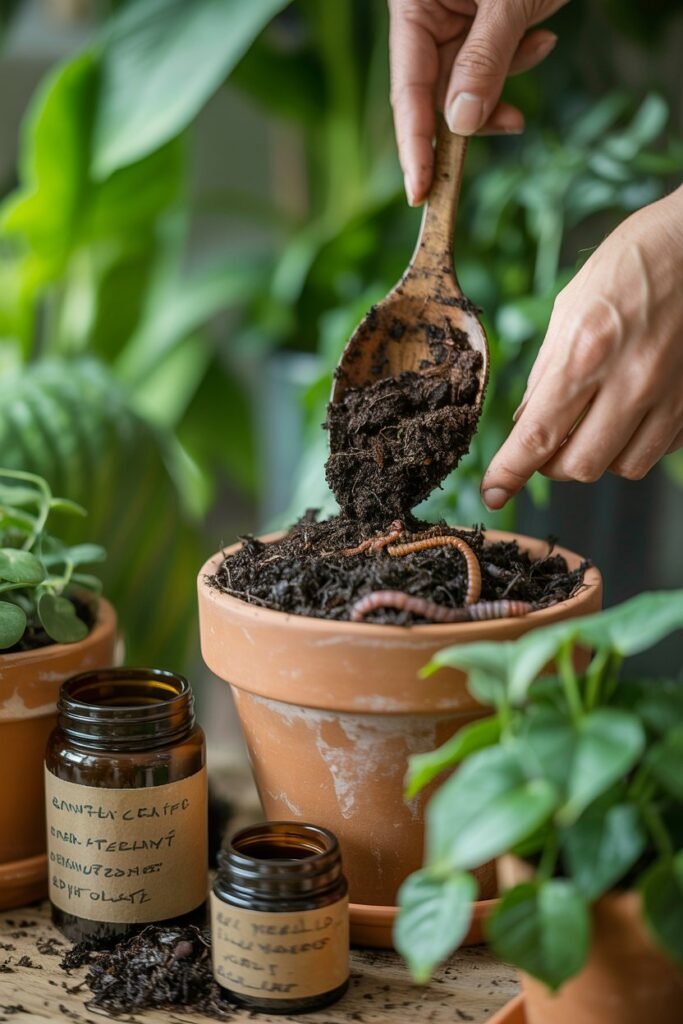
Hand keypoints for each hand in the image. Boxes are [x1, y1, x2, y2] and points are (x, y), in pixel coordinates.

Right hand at [388, 0, 564, 204]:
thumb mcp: (508, 1)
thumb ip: (484, 60)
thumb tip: (460, 124)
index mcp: (413, 7)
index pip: (408, 90)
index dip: (415, 145)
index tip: (420, 191)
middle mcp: (426, 18)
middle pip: (436, 92)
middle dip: (473, 113)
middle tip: (502, 131)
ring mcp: (452, 23)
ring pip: (468, 83)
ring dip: (504, 84)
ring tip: (536, 49)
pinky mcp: (480, 25)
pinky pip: (490, 64)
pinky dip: (517, 63)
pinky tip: (541, 41)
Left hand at [481, 188, 682, 509]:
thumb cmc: (634, 261)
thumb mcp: (571, 305)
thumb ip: (548, 371)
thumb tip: (525, 421)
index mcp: (587, 352)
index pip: (538, 435)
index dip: (510, 473)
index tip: (493, 493)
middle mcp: (631, 381)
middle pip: (580, 466)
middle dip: (554, 464)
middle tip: (548, 444)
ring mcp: (671, 394)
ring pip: (623, 467)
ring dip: (598, 456)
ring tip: (592, 424)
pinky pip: (660, 450)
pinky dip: (637, 443)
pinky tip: (631, 412)